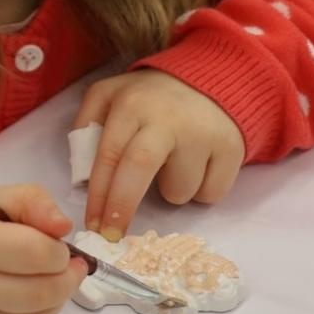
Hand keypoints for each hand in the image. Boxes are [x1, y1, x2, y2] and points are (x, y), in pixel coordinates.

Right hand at [0, 185, 87, 313]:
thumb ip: (30, 201)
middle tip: (72, 267)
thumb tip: (64, 226)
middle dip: (67, 279)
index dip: (59, 250)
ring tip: (55, 281)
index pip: (36, 253)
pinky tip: (28, 299)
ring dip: (56, 300)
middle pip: (41, 292)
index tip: (60, 245)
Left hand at [74, 70, 244, 241]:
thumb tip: (81, 175)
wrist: (212, 77)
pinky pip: (210, 194)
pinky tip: (199, 165)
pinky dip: (201, 190)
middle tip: (114, 235)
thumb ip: (87, 125)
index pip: (109, 154)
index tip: (92, 225)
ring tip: (174, 164)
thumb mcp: (111, 95)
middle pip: (139, 170)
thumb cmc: (152, 98)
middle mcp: (167, 117)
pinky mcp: (231, 148)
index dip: (98, 195)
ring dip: (172, 191)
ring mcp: (202, 132)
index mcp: (132, 104)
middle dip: (122, 208)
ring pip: (179, 191)